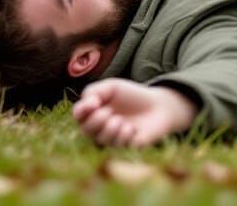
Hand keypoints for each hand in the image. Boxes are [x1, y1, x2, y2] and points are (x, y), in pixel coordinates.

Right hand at [73, 79, 197, 147]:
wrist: (157, 106)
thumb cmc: (132, 96)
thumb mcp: (113, 87)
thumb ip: (95, 91)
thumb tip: (85, 103)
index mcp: (94, 111)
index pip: (78, 115)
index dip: (81, 111)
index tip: (94, 103)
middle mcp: (99, 128)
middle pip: (85, 130)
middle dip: (95, 121)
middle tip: (108, 112)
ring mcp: (111, 140)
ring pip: (100, 140)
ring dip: (109, 129)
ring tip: (121, 121)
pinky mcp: (124, 150)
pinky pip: (117, 148)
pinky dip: (123, 136)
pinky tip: (132, 129)